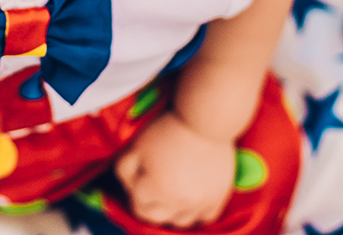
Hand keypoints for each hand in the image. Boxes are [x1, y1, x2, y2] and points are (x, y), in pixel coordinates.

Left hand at [115, 110, 235, 227]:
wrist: (205, 120)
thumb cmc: (169, 129)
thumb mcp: (136, 145)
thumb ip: (124, 169)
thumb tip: (126, 185)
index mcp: (155, 190)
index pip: (138, 206)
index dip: (135, 194)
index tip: (139, 181)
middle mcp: (177, 202)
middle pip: (157, 218)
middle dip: (150, 206)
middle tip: (152, 189)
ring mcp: (200, 202)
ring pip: (181, 221)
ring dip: (173, 212)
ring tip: (172, 196)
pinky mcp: (218, 196)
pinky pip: (206, 217)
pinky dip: (197, 212)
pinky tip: (192, 200)